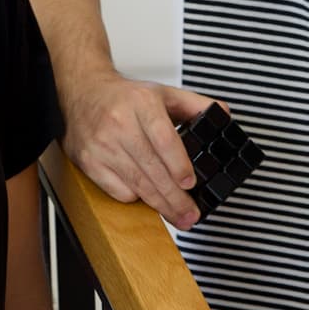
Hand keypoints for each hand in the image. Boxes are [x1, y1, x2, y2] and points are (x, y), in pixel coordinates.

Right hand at [60, 73, 217, 229]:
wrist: (84, 92)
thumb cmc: (127, 97)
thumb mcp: (164, 92)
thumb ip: (196, 104)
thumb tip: (223, 115)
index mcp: (143, 103)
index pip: (162, 139)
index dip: (177, 164)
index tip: (190, 183)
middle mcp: (119, 123)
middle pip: (151, 169)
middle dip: (174, 198)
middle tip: (192, 214)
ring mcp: (101, 144)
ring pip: (136, 183)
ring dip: (159, 205)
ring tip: (178, 216)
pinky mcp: (88, 161)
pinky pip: (117, 190)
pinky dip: (136, 198)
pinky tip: (148, 198)